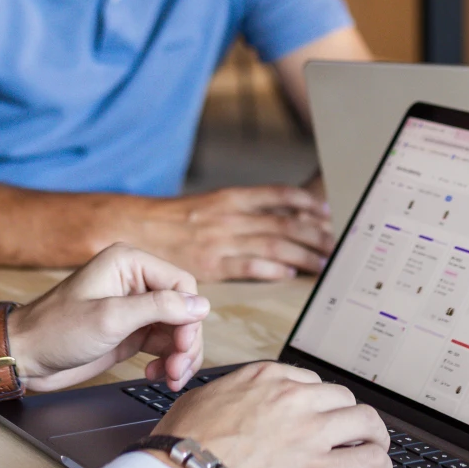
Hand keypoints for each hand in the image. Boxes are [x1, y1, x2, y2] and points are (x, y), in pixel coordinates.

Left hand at [6, 244, 210, 392]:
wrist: (25, 357)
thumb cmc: (55, 330)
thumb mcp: (110, 317)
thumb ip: (159, 308)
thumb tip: (200, 305)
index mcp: (129, 263)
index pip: (182, 283)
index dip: (189, 316)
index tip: (184, 345)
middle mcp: (134, 281)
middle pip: (183, 308)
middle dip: (186, 341)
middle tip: (177, 371)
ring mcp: (133, 308)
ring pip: (177, 329)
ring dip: (179, 355)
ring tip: (169, 379)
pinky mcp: (129, 331)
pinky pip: (163, 344)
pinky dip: (167, 361)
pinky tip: (157, 375)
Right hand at [132, 186, 332, 280]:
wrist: (131, 229)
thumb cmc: (167, 222)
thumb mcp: (204, 206)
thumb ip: (235, 211)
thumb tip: (268, 216)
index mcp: (228, 199)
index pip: (278, 195)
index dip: (307, 203)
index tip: (327, 210)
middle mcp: (229, 217)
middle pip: (284, 222)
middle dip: (315, 232)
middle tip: (337, 241)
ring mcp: (221, 241)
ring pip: (274, 244)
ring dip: (303, 253)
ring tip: (324, 262)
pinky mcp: (211, 265)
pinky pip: (248, 267)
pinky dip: (271, 269)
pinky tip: (289, 272)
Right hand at [154, 361, 390, 467]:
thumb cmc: (183, 445)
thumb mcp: (204, 398)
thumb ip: (234, 392)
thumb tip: (238, 399)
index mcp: (267, 378)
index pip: (311, 381)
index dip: (319, 402)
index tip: (320, 415)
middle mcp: (295, 398)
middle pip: (342, 398)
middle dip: (347, 415)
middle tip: (348, 432)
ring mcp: (312, 432)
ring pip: (366, 421)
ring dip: (374, 435)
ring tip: (375, 447)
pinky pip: (369, 459)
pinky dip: (380, 464)